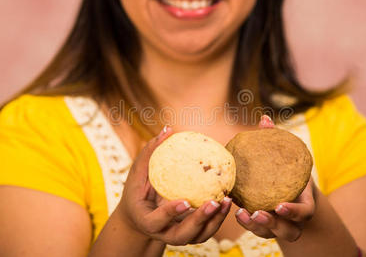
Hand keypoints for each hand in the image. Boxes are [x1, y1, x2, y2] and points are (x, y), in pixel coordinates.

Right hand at [117, 126, 231, 245]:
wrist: (140, 217)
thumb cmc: (138, 191)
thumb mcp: (138, 173)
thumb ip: (150, 153)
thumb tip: (168, 129)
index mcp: (147, 221)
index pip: (158, 221)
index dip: (171, 213)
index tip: (185, 201)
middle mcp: (164, 233)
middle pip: (183, 234)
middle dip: (200, 220)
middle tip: (214, 203)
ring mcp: (179, 237)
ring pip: (199, 235)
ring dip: (215, 220)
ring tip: (226, 201)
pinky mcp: (191, 235)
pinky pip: (207, 230)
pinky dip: (219, 218)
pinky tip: (228, 201)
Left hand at [234, 115, 315, 241]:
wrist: (290, 190)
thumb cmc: (288, 171)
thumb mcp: (288, 158)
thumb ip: (278, 140)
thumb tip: (264, 119)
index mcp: (304, 203)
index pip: (305, 213)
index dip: (294, 212)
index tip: (280, 206)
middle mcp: (293, 219)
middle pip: (288, 231)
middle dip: (272, 224)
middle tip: (257, 213)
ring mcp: (279, 226)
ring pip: (270, 234)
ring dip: (256, 227)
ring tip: (241, 214)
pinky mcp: (264, 228)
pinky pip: (256, 230)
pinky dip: (246, 223)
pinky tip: (233, 210)